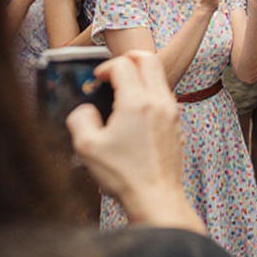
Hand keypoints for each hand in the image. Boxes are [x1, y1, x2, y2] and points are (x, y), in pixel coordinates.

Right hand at [65, 51, 196, 230]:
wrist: (156, 197)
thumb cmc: (123, 174)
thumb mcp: (87, 147)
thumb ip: (80, 118)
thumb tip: (86, 109)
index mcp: (138, 103)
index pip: (123, 65)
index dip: (105, 67)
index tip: (96, 80)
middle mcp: (160, 102)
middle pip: (148, 59)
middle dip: (128, 59)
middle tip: (113, 72)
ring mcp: (172, 112)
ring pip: (160, 76)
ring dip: (141, 75)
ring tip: (122, 92)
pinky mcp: (177, 124)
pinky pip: (165, 95)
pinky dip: (150, 92)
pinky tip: (135, 112)